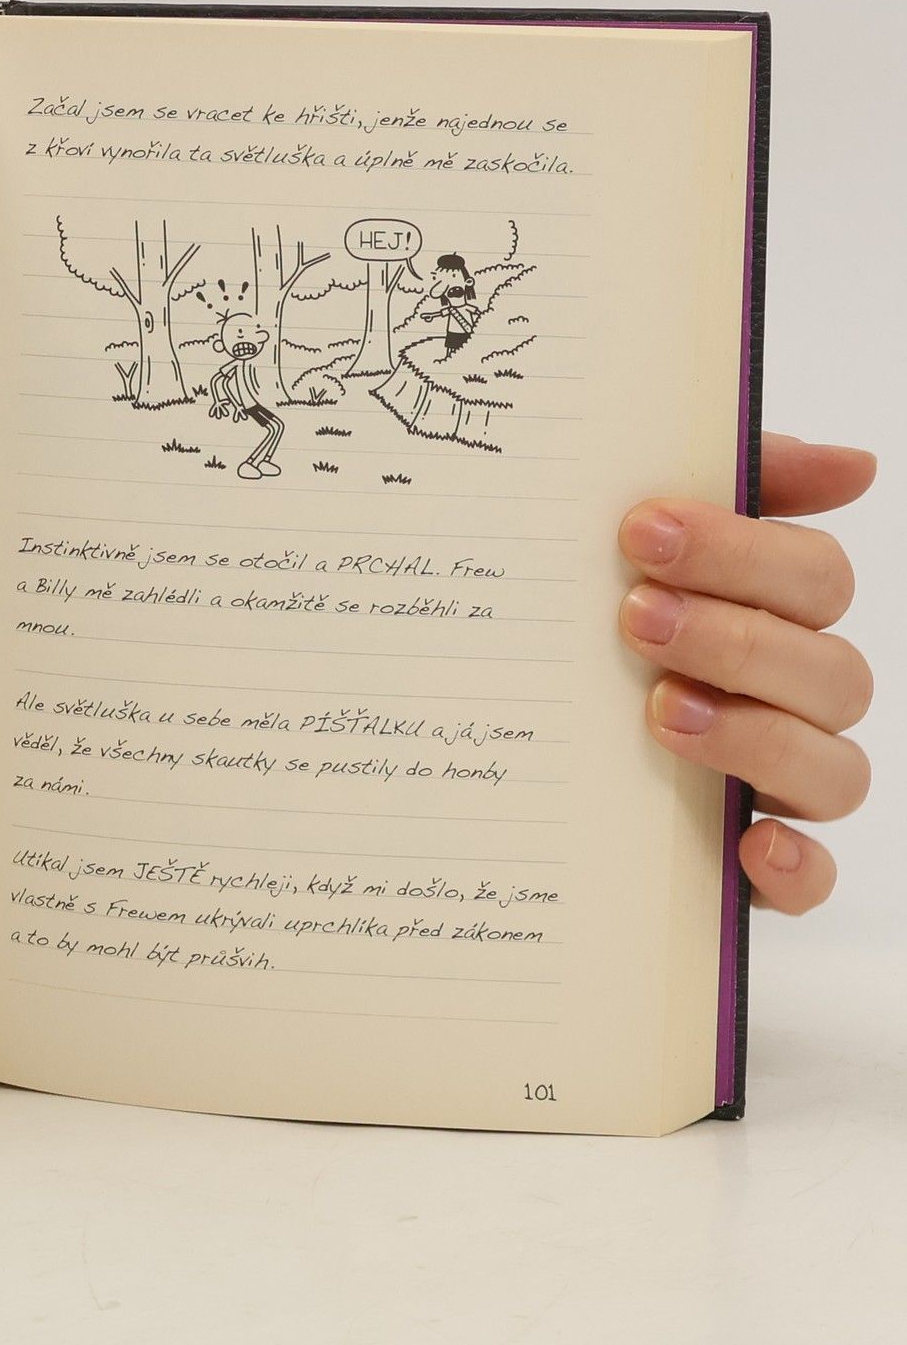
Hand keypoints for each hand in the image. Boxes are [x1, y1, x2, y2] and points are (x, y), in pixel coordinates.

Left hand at [617, 433, 874, 913]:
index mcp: (773, 616)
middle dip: (736, 636)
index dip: (742, 550)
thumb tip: (853, 463)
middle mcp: (790, 701)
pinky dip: (797, 867)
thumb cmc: (581, 624)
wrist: (490, 742)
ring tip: (659, 711)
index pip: (814, 577)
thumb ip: (726, 483)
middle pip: (832, 668)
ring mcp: (775, 786)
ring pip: (835, 770)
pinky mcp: (748, 869)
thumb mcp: (624, 545)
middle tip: (633, 617)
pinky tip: (752, 844)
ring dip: (755, 735)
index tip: (640, 530)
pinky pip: (810, 880)